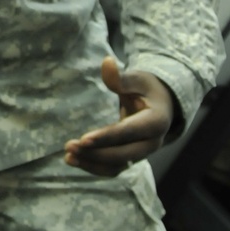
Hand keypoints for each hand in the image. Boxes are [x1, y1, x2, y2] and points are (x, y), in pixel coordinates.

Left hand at [64, 56, 174, 176]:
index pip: (128, 132)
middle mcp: (152, 143)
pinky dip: (94, 167)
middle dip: (95, 153)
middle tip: (70, 146)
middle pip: (123, 155)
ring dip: (92, 163)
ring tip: (68, 155)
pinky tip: (73, 160)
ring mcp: (142, 154)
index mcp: (156, 122)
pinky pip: (113, 169)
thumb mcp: (138, 79)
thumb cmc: (147, 89)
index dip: (106, 137)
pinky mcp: (132, 159)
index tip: (83, 138)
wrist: (161, 105)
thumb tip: (106, 62)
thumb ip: (121, 77)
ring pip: (117, 166)